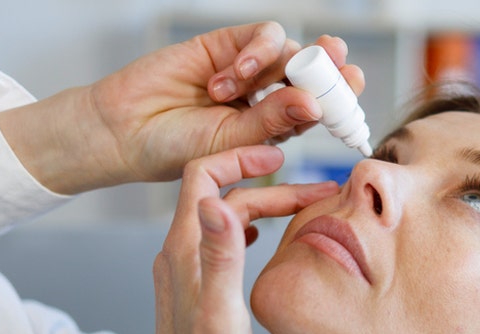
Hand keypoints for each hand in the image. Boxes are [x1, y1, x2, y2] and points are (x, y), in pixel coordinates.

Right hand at [0, 22, 363, 194]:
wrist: (125, 132)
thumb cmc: (176, 151)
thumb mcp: (230, 144)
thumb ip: (271, 121)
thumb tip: (314, 104)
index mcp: (275, 128)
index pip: (319, 109)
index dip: (340, 102)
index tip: (354, 103)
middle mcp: (267, 96)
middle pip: (313, 73)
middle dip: (332, 69)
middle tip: (343, 69)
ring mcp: (248, 69)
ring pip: (289, 51)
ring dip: (275, 66)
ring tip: (236, 90)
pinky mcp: (226, 44)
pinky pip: (260, 36)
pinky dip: (253, 53)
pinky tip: (227, 78)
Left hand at [141, 145, 337, 333]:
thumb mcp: (222, 310)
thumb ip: (222, 254)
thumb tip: (216, 202)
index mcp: (185, 251)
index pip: (203, 175)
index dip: (241, 158)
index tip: (281, 158)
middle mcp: (179, 255)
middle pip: (221, 196)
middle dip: (268, 186)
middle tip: (317, 193)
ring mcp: (185, 273)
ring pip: (223, 219)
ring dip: (262, 206)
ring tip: (302, 210)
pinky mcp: (195, 292)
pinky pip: (221, 243)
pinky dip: (248, 229)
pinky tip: (264, 239)